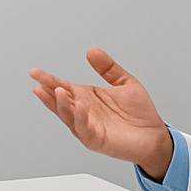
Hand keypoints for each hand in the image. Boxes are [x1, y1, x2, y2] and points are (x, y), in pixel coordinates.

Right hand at [29, 47, 172, 178]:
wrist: (155, 136)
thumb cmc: (140, 114)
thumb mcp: (124, 82)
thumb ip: (107, 68)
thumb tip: (91, 50)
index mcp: (87, 98)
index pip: (63, 87)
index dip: (49, 80)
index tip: (35, 72)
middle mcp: (84, 113)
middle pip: (60, 102)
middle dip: (48, 92)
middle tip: (38, 81)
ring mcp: (88, 127)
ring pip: (69, 116)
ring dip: (61, 105)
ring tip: (57, 91)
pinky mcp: (97, 140)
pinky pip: (84, 129)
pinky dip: (80, 118)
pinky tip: (79, 106)